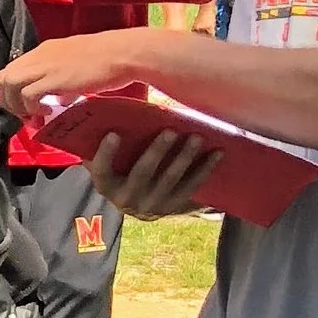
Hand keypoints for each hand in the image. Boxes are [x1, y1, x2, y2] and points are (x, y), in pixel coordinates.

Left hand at [0, 28, 154, 119]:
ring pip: (9, 83)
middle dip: (9, 100)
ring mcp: (45, 65)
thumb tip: (58, 99)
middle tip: (26, 114)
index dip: (13, 91)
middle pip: (4, 76)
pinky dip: (32, 107)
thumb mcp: (78, 69)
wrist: (125, 53)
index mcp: (45, 51)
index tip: (24, 106)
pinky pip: (27, 94)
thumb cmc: (109, 60)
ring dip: (17, 105)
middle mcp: (40, 55)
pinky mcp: (54, 77)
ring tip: (35, 115)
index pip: (13, 69)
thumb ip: (63, 82)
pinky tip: (47, 112)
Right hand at [86, 129, 214, 220]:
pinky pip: (191, 187)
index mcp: (107, 186)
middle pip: (142, 174)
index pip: (101, 171)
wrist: (139, 204)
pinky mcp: (173, 206)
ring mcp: (152, 206)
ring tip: (197, 137)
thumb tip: (105, 112)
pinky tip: (217, 153)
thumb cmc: (122, 170)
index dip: (106, 154)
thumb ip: (103, 144)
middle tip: (170, 131)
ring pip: (170, 180)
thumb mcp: (110, 162)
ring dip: (184, 158)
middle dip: (157, 152)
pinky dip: (205, 169)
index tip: (114, 133)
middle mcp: (127, 200)